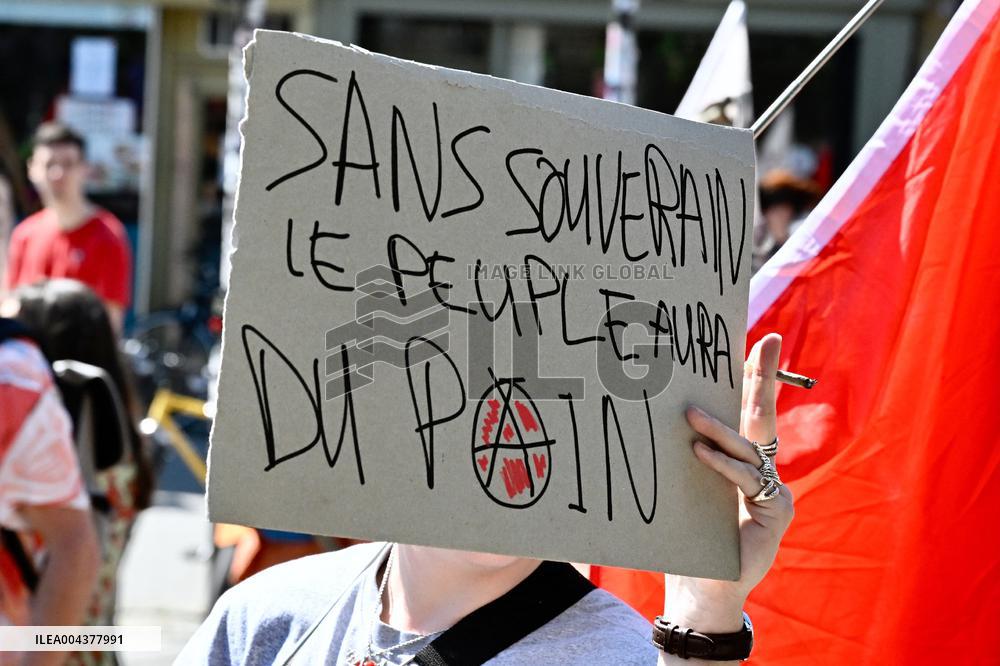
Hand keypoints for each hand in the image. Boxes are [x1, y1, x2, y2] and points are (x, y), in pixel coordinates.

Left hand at [662, 333, 793, 632]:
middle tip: (764, 342)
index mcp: (741, 460)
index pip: (749, 410)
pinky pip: (747, 480)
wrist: (703, 587)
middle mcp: (762, 469)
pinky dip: (723, 466)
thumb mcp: (684, 488)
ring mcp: (772, 490)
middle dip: (762, 377)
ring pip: (749, 448)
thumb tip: (656, 417)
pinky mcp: (775, 511)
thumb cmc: (689, 535)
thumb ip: (685, 457)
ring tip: (691, 418)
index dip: (755, 375)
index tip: (760, 338)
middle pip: (762, 417)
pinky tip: (701, 454)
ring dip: (719, 431)